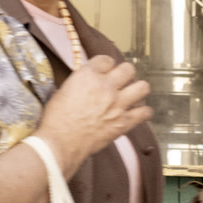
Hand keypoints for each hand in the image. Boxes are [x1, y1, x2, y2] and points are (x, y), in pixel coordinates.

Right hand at [37, 56, 150, 172]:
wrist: (60, 143)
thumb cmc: (56, 119)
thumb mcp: (63, 91)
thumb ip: (80, 82)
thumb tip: (88, 81)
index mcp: (87, 76)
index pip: (106, 59)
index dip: (105, 65)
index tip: (105, 71)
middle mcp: (106, 87)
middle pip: (128, 69)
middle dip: (124, 74)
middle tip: (120, 81)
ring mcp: (118, 104)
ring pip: (143, 87)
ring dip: (137, 90)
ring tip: (131, 95)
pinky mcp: (124, 122)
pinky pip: (146, 112)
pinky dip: (143, 112)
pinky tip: (137, 113)